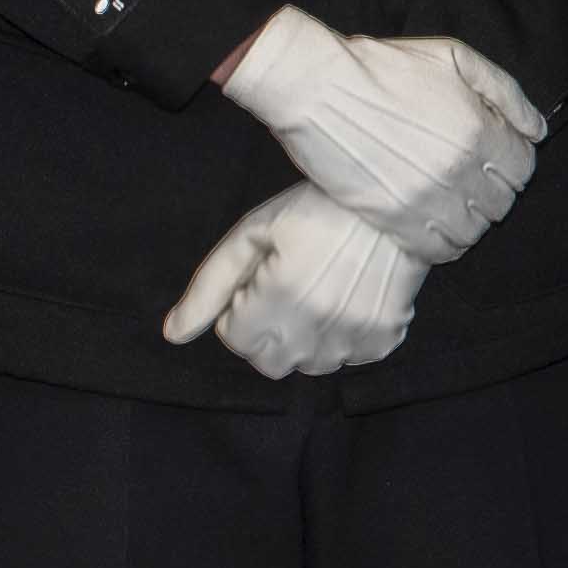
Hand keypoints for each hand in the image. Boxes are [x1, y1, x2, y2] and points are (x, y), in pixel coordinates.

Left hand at [159, 184, 424, 377]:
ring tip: (318, 299)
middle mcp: (318, 321)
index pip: (236, 339)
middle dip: (267, 333)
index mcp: (280, 293)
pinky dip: (343, 341)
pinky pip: (349, 360)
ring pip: (309, 366)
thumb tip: (173, 334)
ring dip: (305, 341)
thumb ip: (209, 288)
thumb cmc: (315, 210)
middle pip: (270, 362)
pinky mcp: (384, 336)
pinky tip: (347, 306)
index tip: (260, 282)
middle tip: (285, 294)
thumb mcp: (252, 236)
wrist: (395, 201)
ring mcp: (355, 332)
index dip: (240, 309)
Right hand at [217, 8, 543, 264]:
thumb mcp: (455, 58)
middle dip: (492, 193)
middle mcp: (460, 168)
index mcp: (480, 130)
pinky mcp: (393, 218)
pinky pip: (436, 250)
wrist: (315, 86)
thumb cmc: (384, 66)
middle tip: (469, 183)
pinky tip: (431, 227)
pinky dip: (442, 244)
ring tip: (450, 205)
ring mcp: (427, 197)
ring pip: (472, 231)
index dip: (513, 165)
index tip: (495, 162)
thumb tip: (538, 129)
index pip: (524, 169)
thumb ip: (506, 93)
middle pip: (502, 203)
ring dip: (468, 221)